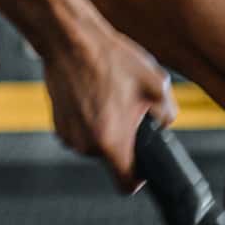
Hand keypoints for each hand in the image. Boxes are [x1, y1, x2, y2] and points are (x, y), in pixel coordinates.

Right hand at [42, 14, 175, 192]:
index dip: (139, 178)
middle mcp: (86, 146)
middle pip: (112, 159)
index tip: (144, 164)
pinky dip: (90, 120)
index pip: (126, 185)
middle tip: (129, 110)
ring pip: (96, 144)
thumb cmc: (111, 60)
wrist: (70, 40)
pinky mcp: (57, 124)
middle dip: (124, 141)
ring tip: (110, 95)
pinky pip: (81, 132)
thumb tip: (164, 125)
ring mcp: (68, 136)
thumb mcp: (156, 84)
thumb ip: (167, 114)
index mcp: (111, 143)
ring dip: (106, 129)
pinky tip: (94, 94)